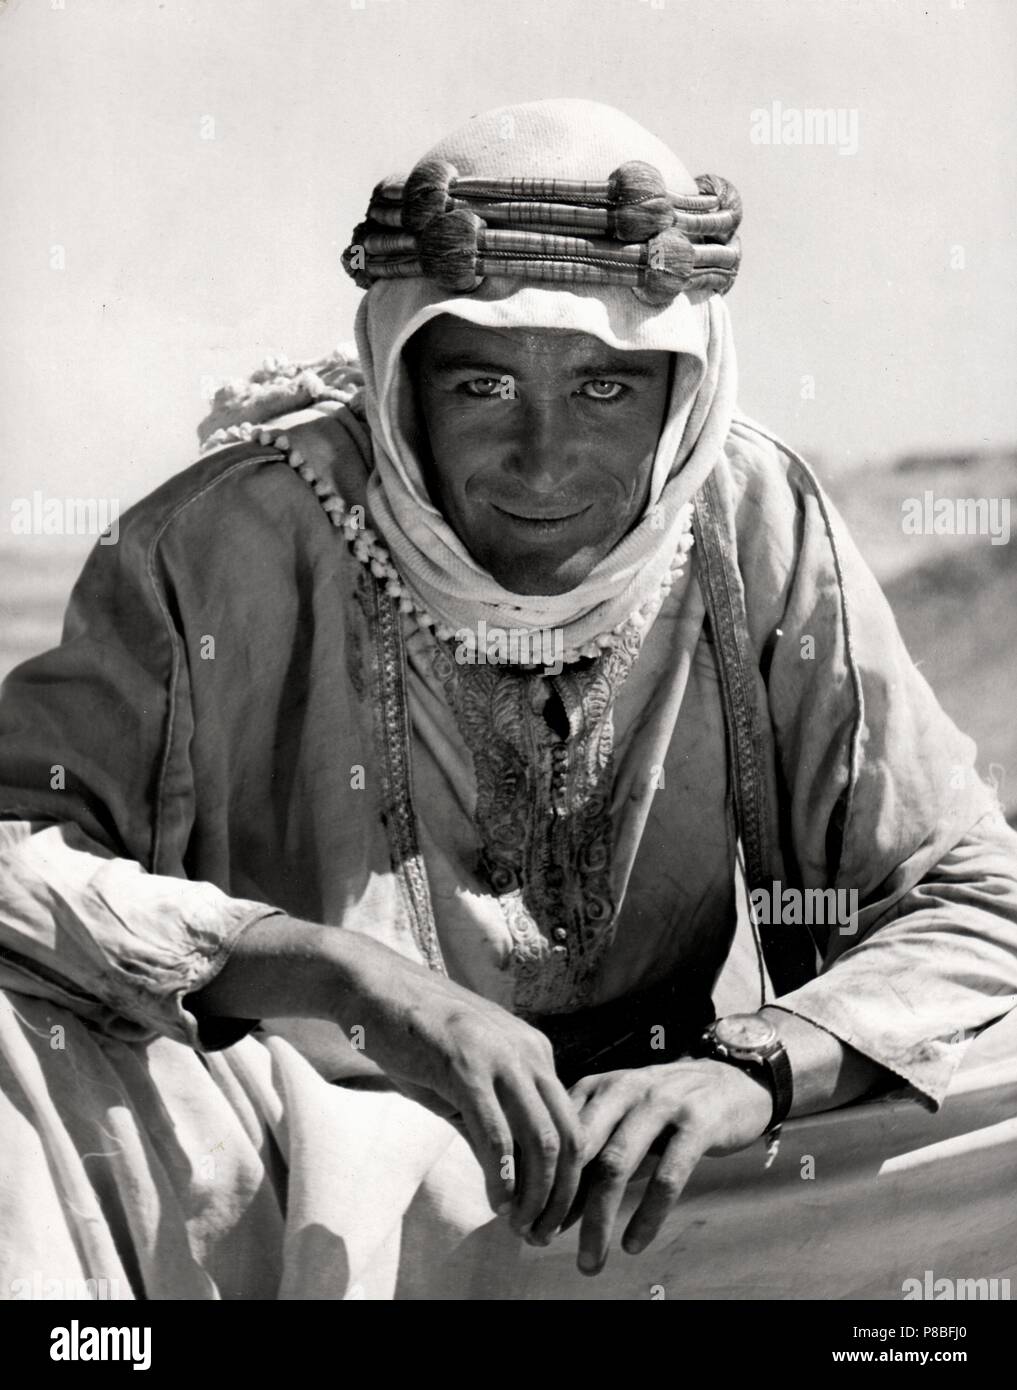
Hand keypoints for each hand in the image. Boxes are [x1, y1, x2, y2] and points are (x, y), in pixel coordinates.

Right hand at [339, 935, 584, 1236]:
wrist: (377, 989)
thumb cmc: (418, 1036)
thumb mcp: (466, 1078)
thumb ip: (491, 1119)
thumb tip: (508, 1176)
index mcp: (536, 1052)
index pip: (571, 1123)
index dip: (568, 1177)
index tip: (551, 1214)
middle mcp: (529, 1052)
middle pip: (569, 1136)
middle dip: (561, 1194)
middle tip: (542, 1232)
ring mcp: (499, 1057)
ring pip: (541, 1139)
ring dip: (536, 1193)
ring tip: (521, 1225)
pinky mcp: (464, 1065)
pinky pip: (496, 1132)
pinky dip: (502, 1174)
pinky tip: (498, 1200)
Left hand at [552, 1059, 772, 1274]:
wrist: (731, 1078)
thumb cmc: (666, 1109)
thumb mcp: (623, 1119)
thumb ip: (591, 1155)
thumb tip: (551, 1210)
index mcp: (598, 1086)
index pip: (557, 1135)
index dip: (536, 1179)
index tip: (523, 1221)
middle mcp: (623, 1089)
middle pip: (579, 1150)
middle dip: (556, 1200)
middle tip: (541, 1241)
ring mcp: (660, 1104)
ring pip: (616, 1165)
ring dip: (597, 1219)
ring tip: (590, 1260)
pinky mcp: (697, 1123)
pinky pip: (667, 1176)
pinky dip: (647, 1215)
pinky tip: (634, 1244)